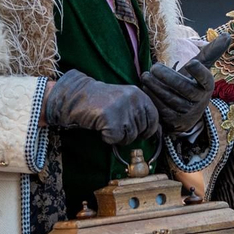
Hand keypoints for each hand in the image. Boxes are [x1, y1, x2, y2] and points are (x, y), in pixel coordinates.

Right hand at [42, 70, 159, 146]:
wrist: (78, 96)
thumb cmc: (102, 101)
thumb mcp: (125, 99)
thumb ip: (139, 111)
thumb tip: (154, 131)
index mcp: (138, 94)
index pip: (154, 117)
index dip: (149, 129)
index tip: (143, 134)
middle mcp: (133, 100)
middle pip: (141, 130)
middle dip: (129, 134)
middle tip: (116, 126)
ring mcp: (122, 110)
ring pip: (129, 137)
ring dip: (118, 136)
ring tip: (108, 124)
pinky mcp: (111, 120)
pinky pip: (115, 139)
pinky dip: (107, 138)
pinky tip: (101, 128)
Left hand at [140, 33, 230, 134]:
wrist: (185, 113)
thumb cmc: (191, 84)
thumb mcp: (200, 69)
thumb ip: (210, 53)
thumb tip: (227, 35)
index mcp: (206, 86)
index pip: (206, 79)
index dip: (199, 72)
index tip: (191, 63)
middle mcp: (200, 101)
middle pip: (185, 89)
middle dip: (168, 77)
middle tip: (154, 67)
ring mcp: (187, 113)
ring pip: (171, 99)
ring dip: (156, 86)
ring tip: (145, 75)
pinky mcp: (174, 121)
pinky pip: (162, 109)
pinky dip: (152, 97)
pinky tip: (145, 87)